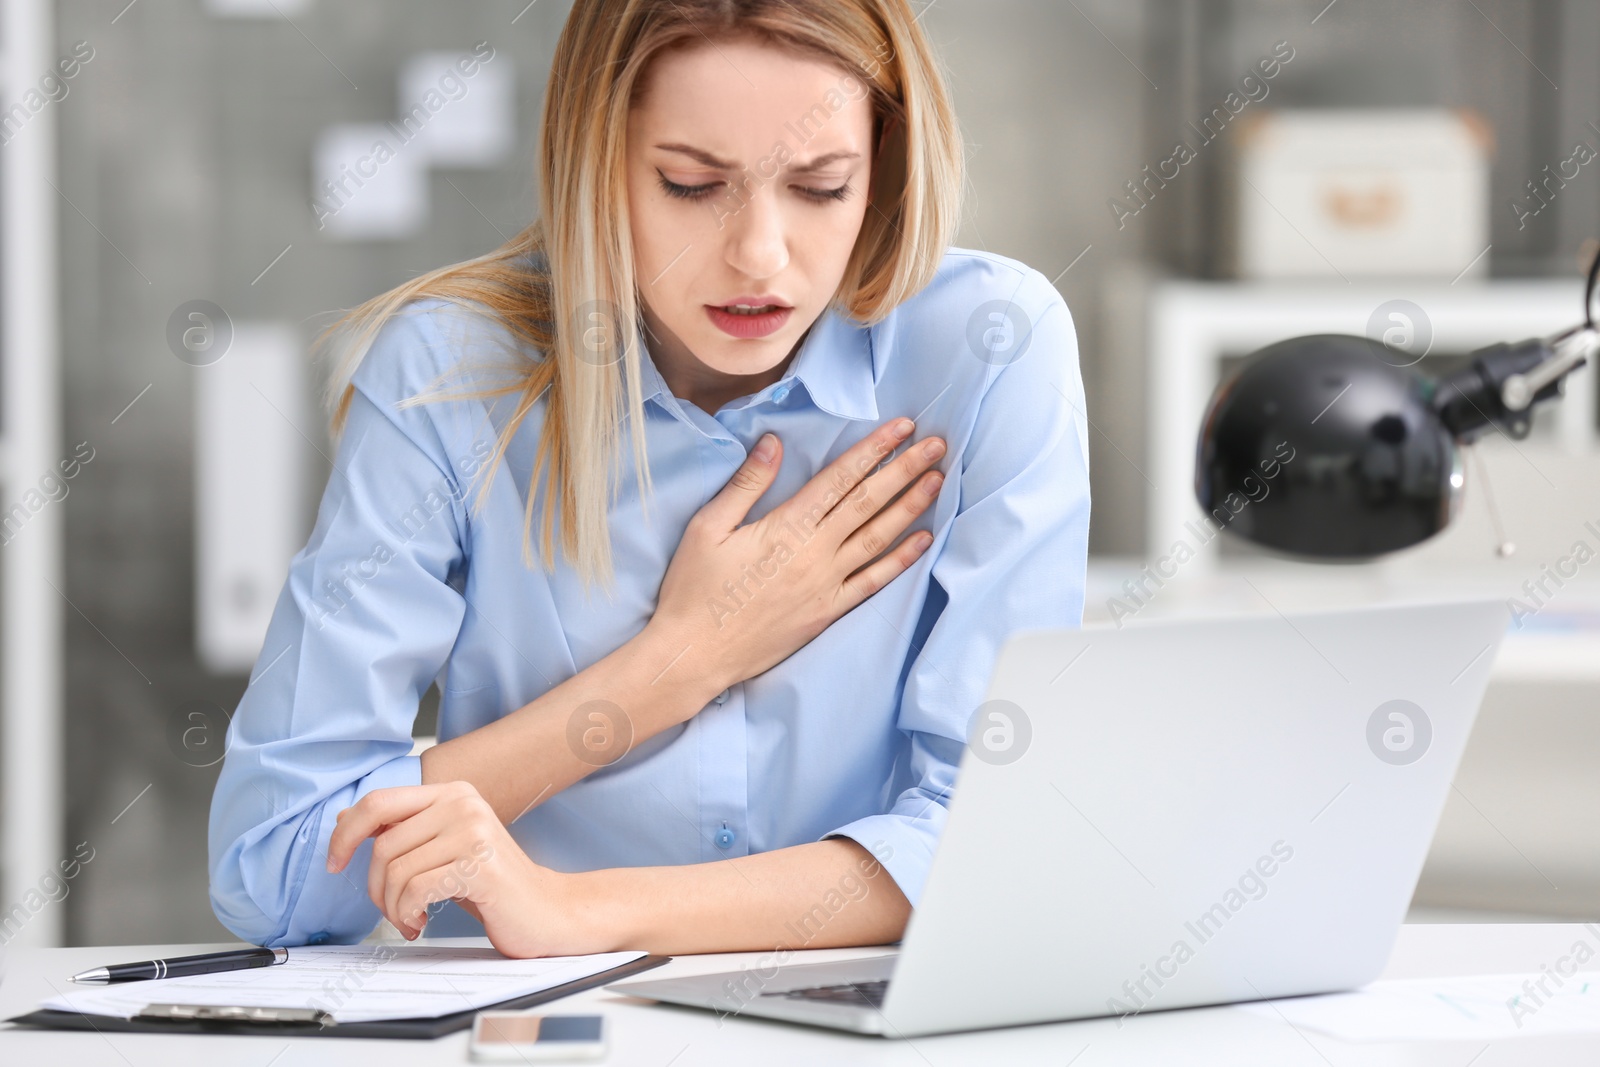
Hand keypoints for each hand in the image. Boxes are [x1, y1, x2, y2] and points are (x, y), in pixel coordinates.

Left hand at [326, 781, 577, 956]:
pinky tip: (421, 924)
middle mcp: (462, 803)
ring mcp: (473, 831)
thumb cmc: (491, 884)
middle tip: (391, 909)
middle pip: (382, 844)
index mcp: (452, 793)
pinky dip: (408, 914)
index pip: (378, 801)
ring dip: (392, 908)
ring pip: (395, 870)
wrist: (545, 910)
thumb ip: (401, 831)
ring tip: (410, 920)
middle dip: (374, 888)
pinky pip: (415, 890)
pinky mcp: (480, 864)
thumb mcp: (441, 849)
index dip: (345, 833)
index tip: (333, 863)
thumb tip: (344, 818)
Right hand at [651, 417, 944, 692]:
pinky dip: (900, 560)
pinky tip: (922, 541)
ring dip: (911, 506)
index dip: (874, 449)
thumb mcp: (707, 528)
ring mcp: (826, 585)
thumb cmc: (694, 590)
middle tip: (937, 445)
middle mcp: (815, 553)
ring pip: (878, 537)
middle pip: (869, 502)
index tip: (902, 428)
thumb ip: (745, 484)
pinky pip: (872, 582)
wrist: (695, 654)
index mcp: (786, 527)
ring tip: (938, 481)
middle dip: (905, 469)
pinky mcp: (827, 612)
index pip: (840, 478)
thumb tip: (773, 443)